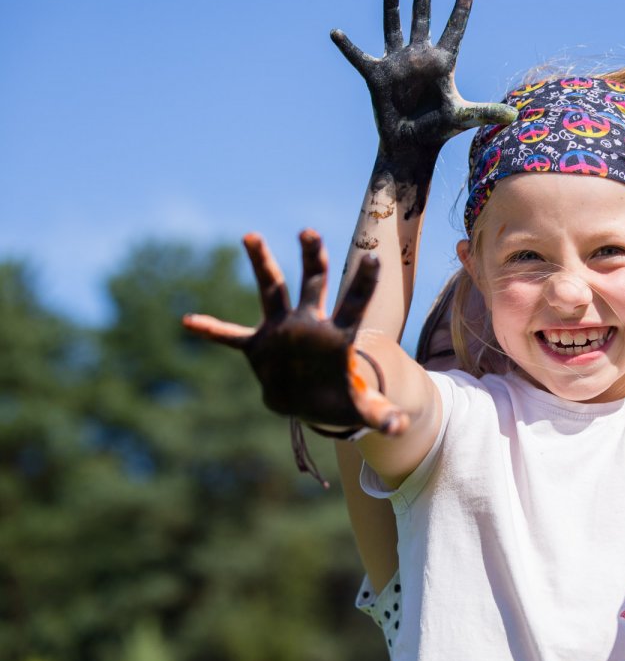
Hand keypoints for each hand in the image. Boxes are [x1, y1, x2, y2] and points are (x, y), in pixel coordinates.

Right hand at [182, 230, 405, 433]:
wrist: (313, 403)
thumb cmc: (341, 399)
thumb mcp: (364, 408)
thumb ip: (382, 414)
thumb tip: (400, 428)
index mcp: (338, 335)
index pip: (356, 303)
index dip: (365, 282)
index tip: (375, 259)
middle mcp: (309, 323)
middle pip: (313, 283)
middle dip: (311, 257)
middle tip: (309, 232)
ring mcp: (282, 330)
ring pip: (272, 289)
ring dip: (261, 263)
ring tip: (251, 235)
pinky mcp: (258, 346)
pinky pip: (231, 336)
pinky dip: (212, 331)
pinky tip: (189, 321)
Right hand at [331, 0, 517, 216]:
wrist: (411, 145)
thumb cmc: (438, 131)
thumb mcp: (463, 118)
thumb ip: (487, 112)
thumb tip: (515, 115)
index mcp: (442, 63)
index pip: (454, 31)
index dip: (461, 11)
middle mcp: (419, 57)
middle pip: (422, 19)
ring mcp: (397, 63)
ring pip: (394, 27)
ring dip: (392, 7)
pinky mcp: (377, 75)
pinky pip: (359, 56)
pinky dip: (347, 46)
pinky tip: (336, 32)